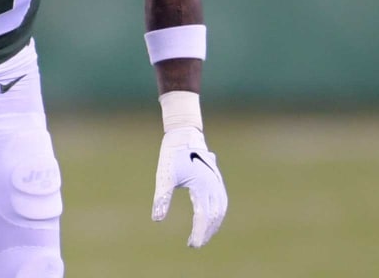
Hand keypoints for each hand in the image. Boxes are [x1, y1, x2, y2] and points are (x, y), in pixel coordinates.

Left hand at [151, 126, 227, 246]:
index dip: (198, 232)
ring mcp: (218, 181)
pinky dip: (217, 214)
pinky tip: (209, 220)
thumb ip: (162, 198)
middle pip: (214, 215)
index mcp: (202, 185)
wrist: (184, 133)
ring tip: (202, 236)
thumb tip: (157, 220)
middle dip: (206, 232)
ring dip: (213, 225)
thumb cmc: (172, 154)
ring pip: (221, 209)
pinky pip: (222, 201)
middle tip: (194, 245)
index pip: (203, 216)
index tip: (192, 245)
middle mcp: (214, 184)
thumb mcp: (164, 176)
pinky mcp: (217, 178)